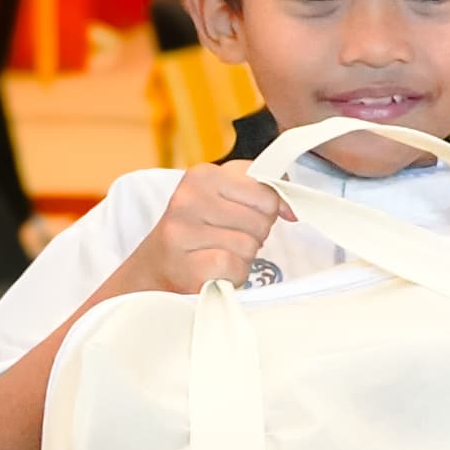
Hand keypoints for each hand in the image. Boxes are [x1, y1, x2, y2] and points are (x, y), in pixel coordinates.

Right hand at [119, 164, 286, 295]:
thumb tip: (292, 207)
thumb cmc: (199, 230)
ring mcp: (184, 231)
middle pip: (261, 221)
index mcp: (202, 174)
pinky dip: (233, 274)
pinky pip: (236, 267)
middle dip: (253, 235)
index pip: (266, 192)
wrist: (156, 267)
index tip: (248, 217)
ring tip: (218, 253)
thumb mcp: (224, 196)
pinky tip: (215, 270)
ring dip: (243, 257)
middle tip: (227, 238)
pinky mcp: (187, 265)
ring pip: (250, 245)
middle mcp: (188, 198)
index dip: (266, 210)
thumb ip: (262, 189)